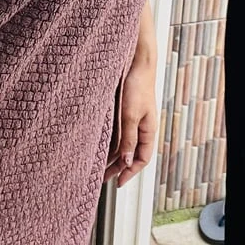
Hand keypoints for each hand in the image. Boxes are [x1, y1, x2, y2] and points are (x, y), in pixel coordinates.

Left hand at [105, 63, 156, 187]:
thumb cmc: (136, 86)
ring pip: (123, 144)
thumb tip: (127, 162)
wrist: (136, 61)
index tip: (118, 183)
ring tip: (96, 166)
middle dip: (118, 167)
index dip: (131, 172)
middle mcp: (142, 127)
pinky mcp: (124, 111)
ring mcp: (133, 119)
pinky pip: (117, 132)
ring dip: (111, 155)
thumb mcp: (130, 114)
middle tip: (101, 178)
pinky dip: (109, 141)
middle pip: (131, 154)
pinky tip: (97, 146)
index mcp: (149, 130)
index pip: (142, 159)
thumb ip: (128, 138)